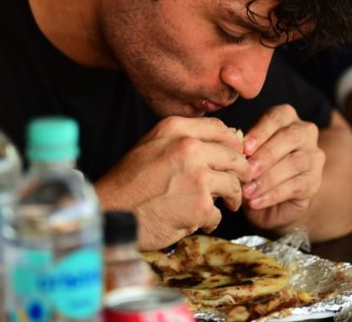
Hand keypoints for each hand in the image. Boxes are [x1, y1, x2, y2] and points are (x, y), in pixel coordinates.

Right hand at [95, 116, 250, 249]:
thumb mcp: (152, 146)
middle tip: (237, 185)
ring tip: (225, 206)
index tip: (233, 158)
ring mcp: (197, 174)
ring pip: (233, 184)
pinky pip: (218, 213)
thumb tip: (216, 146)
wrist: (111, 213)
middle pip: (235, 156)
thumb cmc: (128, 184)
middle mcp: (189, 146)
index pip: (221, 129)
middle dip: (240, 173)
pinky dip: (211, 221)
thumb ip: (182, 142)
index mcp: (176, 129)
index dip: (233, 146)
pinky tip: (198, 223)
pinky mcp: (200, 203)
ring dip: (231, 198)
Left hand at [240, 105, 324, 231]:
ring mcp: (313, 157)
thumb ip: (244, 149)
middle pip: (291, 137)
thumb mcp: (248, 154)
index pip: (277, 117)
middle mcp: (305, 132)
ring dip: (268, 178)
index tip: (245, 148)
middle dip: (266, 154)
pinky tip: (255, 202)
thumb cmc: (256, 167)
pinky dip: (272, 195)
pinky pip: (295, 186)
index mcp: (286, 118)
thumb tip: (235, 153)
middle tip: (247, 171)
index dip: (261, 131)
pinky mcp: (314, 182)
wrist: (272, 200)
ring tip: (247, 191)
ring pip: (295, 163)